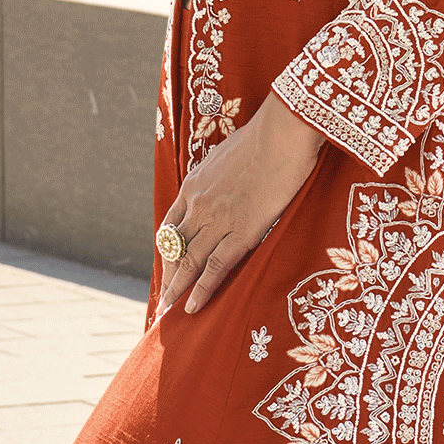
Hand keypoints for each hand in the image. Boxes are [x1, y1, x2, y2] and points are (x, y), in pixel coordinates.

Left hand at [158, 94, 323, 315]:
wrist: (282, 132)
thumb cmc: (266, 136)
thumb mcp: (230, 152)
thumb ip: (222, 172)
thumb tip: (229, 175)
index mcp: (194, 184)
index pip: (171, 225)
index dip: (168, 249)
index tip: (167, 266)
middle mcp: (198, 204)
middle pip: (175, 247)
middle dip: (168, 275)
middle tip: (162, 299)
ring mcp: (217, 219)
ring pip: (189, 261)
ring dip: (178, 288)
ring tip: (169, 310)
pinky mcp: (241, 231)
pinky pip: (215, 267)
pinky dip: (202, 290)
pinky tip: (194, 307)